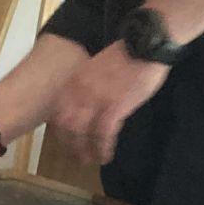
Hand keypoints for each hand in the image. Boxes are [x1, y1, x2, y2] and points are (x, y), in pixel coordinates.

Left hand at [48, 42, 168, 166]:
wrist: (145, 44)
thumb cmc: (126, 55)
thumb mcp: (96, 69)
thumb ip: (87, 87)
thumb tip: (86, 105)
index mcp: (74, 82)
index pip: (58, 113)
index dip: (60, 131)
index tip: (65, 141)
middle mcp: (79, 92)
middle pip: (66, 127)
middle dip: (70, 145)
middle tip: (76, 157)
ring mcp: (95, 101)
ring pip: (82, 135)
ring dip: (85, 151)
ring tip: (91, 160)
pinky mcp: (113, 108)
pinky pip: (103, 135)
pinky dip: (103, 148)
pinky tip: (106, 156)